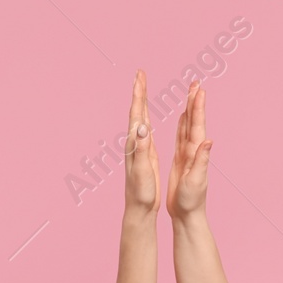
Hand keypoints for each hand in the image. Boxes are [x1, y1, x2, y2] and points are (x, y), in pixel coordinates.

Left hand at [124, 69, 159, 216]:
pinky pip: (145, 130)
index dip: (138, 95)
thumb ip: (142, 148)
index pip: (136, 114)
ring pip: (140, 119)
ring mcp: (139, 148)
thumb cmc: (141, 192)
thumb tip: (141, 128)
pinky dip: (146, 118)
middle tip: (140, 73)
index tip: (139, 77)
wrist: (139, 208)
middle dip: (139, 92)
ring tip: (142, 87)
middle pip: (136, 112)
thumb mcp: (142, 169)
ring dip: (142, 102)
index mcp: (135, 144)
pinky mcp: (145, 154)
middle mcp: (134, 143)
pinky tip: (147, 116)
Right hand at [165, 80, 211, 219]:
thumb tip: (209, 141)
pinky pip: (181, 137)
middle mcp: (194, 150)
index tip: (199, 89)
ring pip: (188, 126)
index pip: (197, 125)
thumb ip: (202, 160)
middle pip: (194, 121)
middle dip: (194, 101)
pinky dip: (182, 124)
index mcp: (196, 153)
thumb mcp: (197, 180)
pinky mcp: (182, 160)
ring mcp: (188, 154)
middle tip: (195, 82)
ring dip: (189, 109)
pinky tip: (181, 117)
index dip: (198, 107)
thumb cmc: (191, 201)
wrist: (187, 214)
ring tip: (190, 92)